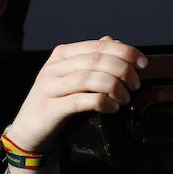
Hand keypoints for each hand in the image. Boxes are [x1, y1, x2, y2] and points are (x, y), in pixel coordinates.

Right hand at [4, 36, 146, 173]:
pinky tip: (112, 108)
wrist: (29, 131)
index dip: (125, 52)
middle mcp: (54, 67)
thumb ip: (91, 59)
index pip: (98, 46)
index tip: (143, 63)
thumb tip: (114, 41)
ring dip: (115, 87)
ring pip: (90, 79)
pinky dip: (102, 102)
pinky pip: (81, 101)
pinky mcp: (50, 108)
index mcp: (61, 55)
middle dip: (123, 70)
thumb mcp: (72, 77)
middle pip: (96, 61)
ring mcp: (50, 87)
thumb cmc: (57, 102)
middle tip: (135, 85)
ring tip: (125, 98)